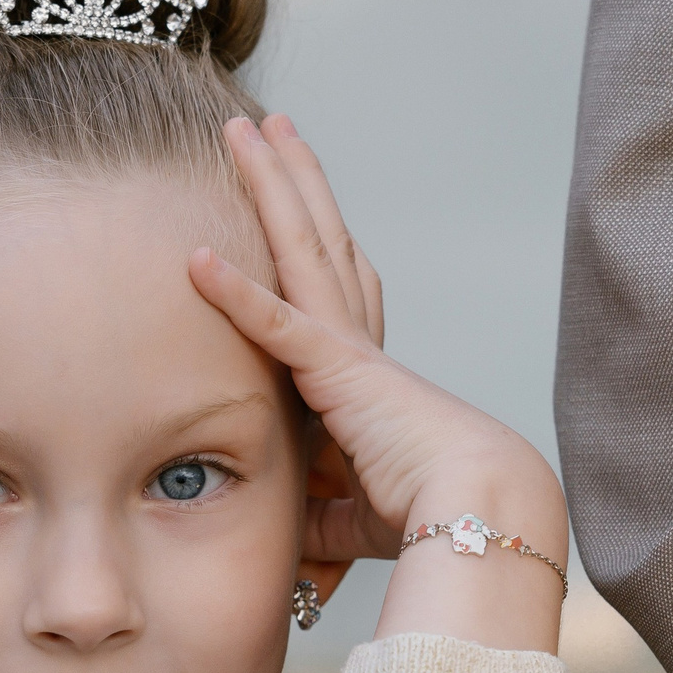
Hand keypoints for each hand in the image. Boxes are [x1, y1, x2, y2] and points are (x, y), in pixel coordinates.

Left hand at [191, 115, 566, 650]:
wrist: (478, 516)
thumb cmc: (429, 524)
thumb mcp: (351, 520)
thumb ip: (318, 515)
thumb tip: (297, 545)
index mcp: (365, 376)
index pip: (334, 293)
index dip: (313, 240)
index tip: (295, 203)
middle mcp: (359, 345)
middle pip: (319, 240)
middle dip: (293, 179)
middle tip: (268, 126)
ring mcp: (348, 350)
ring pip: (303, 247)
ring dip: (271, 187)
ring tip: (245, 130)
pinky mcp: (338, 372)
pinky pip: (276, 322)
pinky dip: (233, 291)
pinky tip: (194, 256)